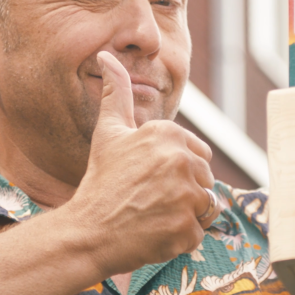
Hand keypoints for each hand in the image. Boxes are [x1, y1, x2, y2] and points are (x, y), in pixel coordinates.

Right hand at [66, 51, 220, 276]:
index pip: (199, 154)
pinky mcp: (187, 228)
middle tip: (151, 200)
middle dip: (185, 192)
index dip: (178, 170)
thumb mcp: (108, 132)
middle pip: (205, 180)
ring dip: (186, 214)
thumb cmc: (100, 181)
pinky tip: (155, 233)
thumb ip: (115, 93)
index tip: (151, 180)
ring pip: (206, 206)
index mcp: (168, 134)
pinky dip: (181, 238)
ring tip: (154, 215)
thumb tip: (106, 56)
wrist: (88, 231)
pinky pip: (199, 232)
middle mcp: (181, 161)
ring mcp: (186, 197)